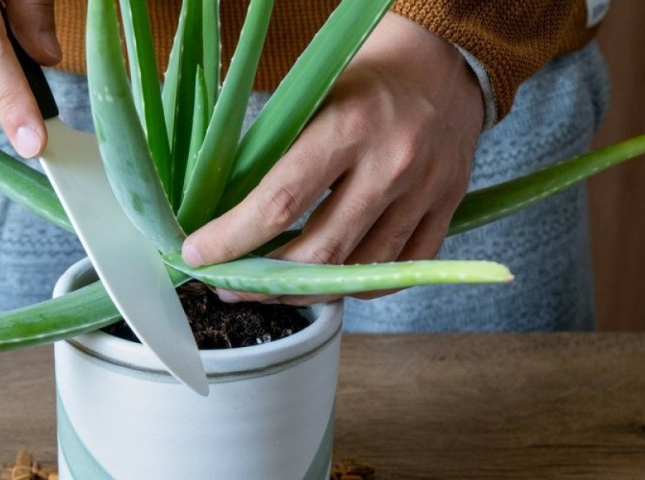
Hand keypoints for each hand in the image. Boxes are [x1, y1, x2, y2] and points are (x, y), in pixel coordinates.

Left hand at [181, 12, 483, 305]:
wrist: (441, 68)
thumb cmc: (364, 82)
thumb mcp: (311, 99)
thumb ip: (275, 157)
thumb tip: (225, 216)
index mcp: (348, 126)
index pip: (280, 202)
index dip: (233, 239)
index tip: (198, 257)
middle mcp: (390, 164)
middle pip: (320, 252)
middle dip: (265, 282)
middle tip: (231, 286)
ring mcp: (424, 192)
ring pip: (358, 273)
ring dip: (306, 292)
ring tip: (272, 288)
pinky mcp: (446, 211)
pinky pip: (397, 273)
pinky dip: (357, 285)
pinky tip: (329, 280)